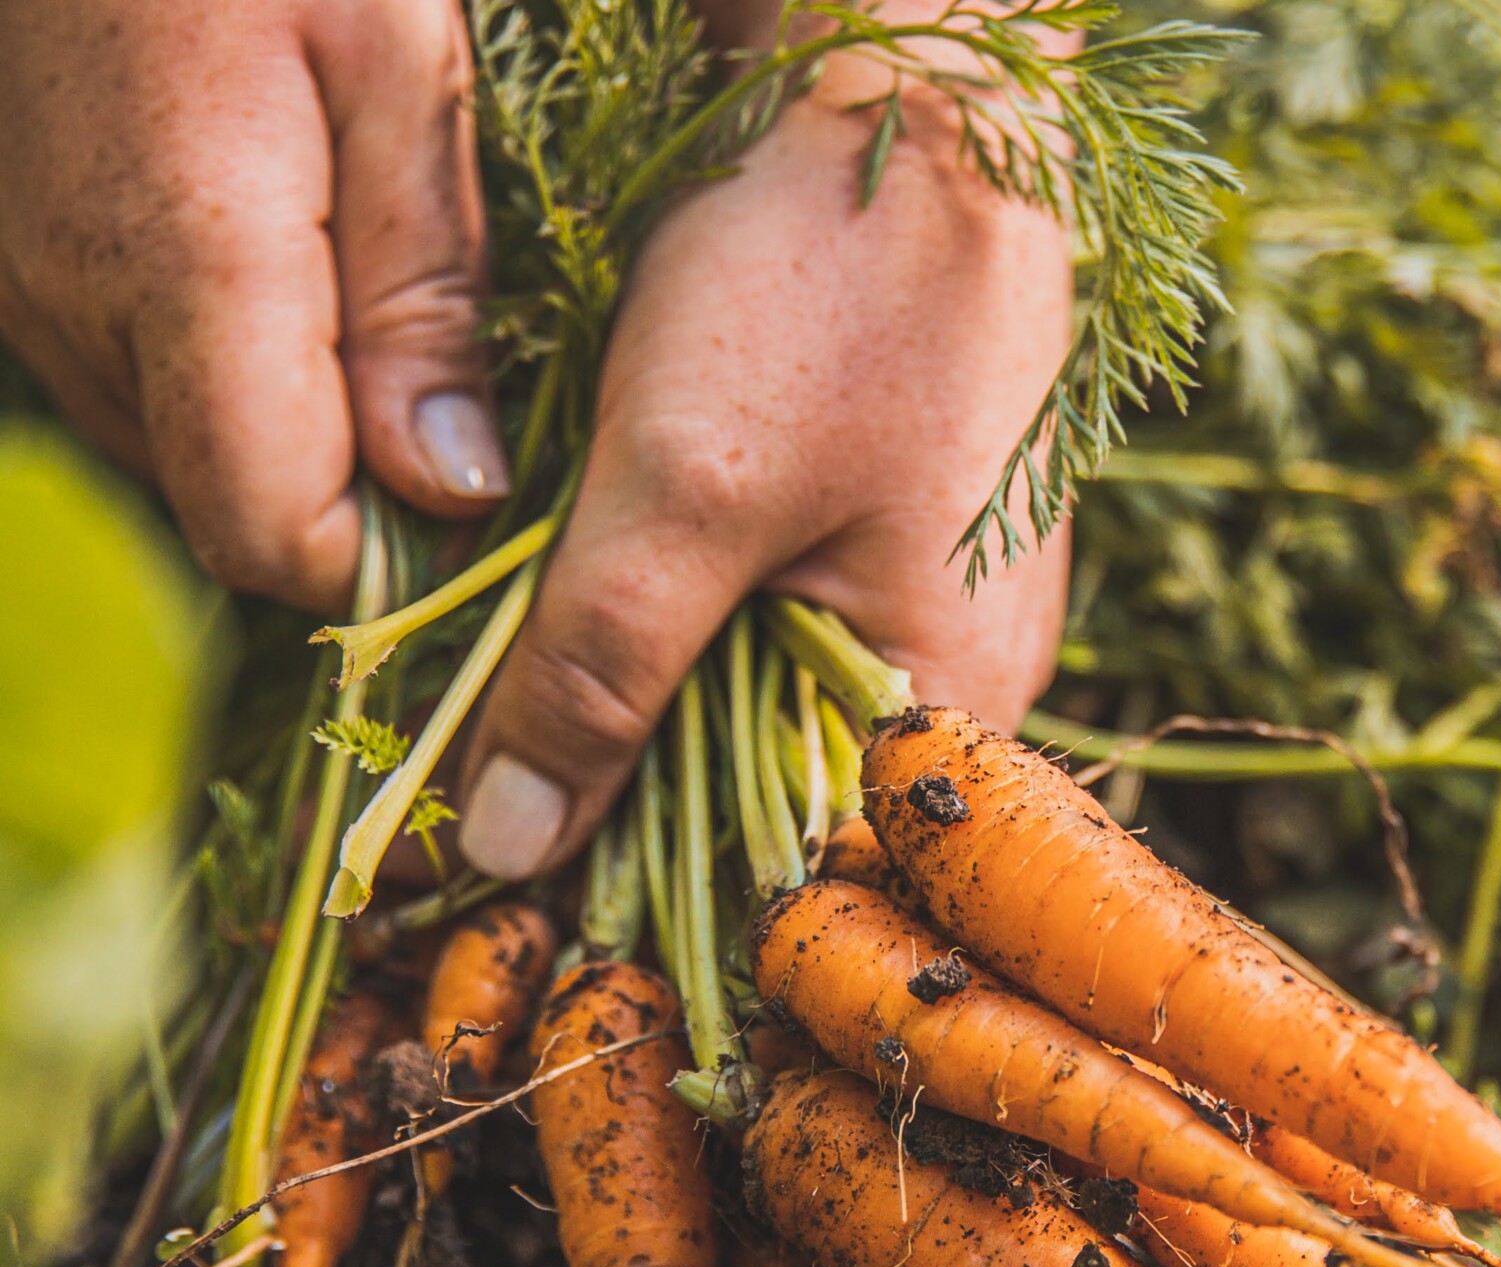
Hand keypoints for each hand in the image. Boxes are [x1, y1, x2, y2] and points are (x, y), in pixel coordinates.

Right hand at [0, 0, 507, 608]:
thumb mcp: (400, 65)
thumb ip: (421, 290)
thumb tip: (447, 486)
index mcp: (185, 266)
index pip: (274, 537)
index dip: (388, 558)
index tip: (482, 501)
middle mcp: (77, 305)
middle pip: (232, 510)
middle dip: (357, 495)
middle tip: (461, 390)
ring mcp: (27, 283)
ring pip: (183, 452)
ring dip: (293, 427)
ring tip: (379, 301)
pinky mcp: (13, 255)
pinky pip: (136, 374)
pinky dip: (229, 365)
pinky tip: (296, 265)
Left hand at [453, 20, 1074, 881]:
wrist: (921, 93)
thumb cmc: (833, 283)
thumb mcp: (687, 491)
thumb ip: (595, 674)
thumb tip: (505, 846)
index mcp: (952, 708)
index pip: (788, 869)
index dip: (637, 878)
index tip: (498, 873)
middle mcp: (963, 677)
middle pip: (766, 789)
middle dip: (625, 776)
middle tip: (476, 760)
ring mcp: (937, 596)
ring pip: (759, 696)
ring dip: (641, 683)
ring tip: (523, 660)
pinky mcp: (897, 523)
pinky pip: (775, 612)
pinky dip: (680, 603)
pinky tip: (608, 564)